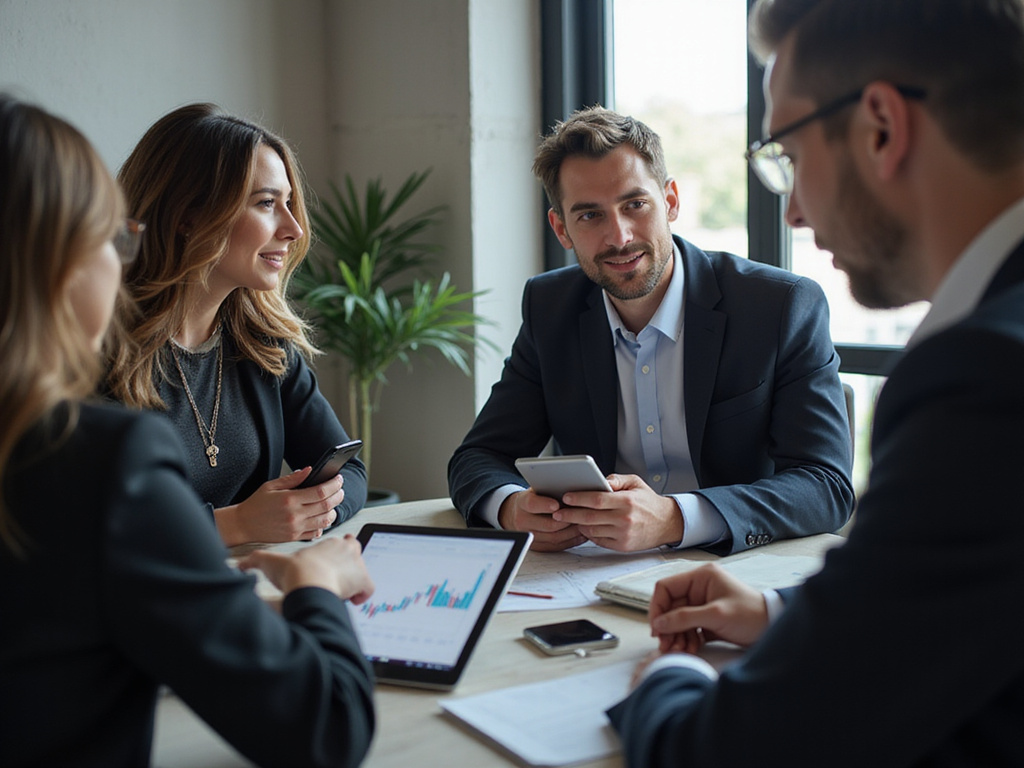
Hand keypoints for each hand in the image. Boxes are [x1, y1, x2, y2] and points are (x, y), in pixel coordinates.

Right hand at [215, 467, 344, 545]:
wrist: (243, 524)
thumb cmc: (257, 503)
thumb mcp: (271, 485)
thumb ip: (293, 478)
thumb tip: (310, 470)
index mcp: (289, 499)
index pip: (320, 491)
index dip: (334, 484)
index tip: (339, 479)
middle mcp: (294, 515)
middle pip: (326, 505)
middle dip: (338, 496)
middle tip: (340, 490)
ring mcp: (295, 528)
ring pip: (325, 520)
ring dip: (333, 511)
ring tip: (332, 503)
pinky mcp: (294, 537)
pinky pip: (316, 533)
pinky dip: (323, 525)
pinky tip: (322, 517)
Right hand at [237, 533, 373, 602]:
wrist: (306, 582)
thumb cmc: (291, 571)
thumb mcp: (269, 561)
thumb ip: (255, 561)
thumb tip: (240, 565)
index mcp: (330, 543)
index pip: (341, 543)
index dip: (335, 555)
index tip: (327, 566)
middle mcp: (348, 550)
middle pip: (354, 554)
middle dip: (348, 566)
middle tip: (335, 579)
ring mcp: (358, 565)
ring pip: (361, 572)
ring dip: (352, 582)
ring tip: (338, 592)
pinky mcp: (364, 581)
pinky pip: (368, 589)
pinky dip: (361, 595)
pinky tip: (350, 601)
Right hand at [498, 489, 586, 550]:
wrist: (519, 513)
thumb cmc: (535, 498)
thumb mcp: (538, 489)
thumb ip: (550, 488)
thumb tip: (571, 486)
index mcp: (522, 503)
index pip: (532, 504)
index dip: (545, 505)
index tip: (557, 504)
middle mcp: (522, 521)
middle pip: (548, 525)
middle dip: (568, 520)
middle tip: (582, 515)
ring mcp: (529, 535)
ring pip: (554, 538)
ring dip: (572, 532)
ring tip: (585, 524)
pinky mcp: (537, 547)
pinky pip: (556, 546)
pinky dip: (571, 541)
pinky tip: (581, 534)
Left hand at [554, 474, 682, 551]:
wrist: (667, 523)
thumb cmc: (648, 502)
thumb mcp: (636, 483)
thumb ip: (616, 479)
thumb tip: (599, 480)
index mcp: (626, 501)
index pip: (596, 500)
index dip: (578, 498)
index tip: (566, 497)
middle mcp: (624, 519)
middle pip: (589, 517)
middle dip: (570, 514)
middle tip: (558, 512)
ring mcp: (623, 534)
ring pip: (592, 530)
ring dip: (577, 524)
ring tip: (568, 518)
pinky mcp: (622, 546)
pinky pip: (599, 540)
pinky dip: (588, 534)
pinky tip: (583, 527)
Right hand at [648, 563, 768, 653]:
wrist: (774, 628)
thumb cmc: (750, 616)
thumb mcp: (716, 615)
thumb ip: (684, 618)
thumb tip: (658, 625)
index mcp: (701, 577)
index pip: (666, 588)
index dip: (657, 607)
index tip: (656, 629)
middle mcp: (699, 588)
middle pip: (670, 606)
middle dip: (667, 627)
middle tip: (666, 646)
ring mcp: (703, 604)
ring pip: (678, 619)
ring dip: (676, 636)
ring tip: (679, 650)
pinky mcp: (707, 619)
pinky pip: (688, 628)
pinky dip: (686, 639)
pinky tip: (689, 650)